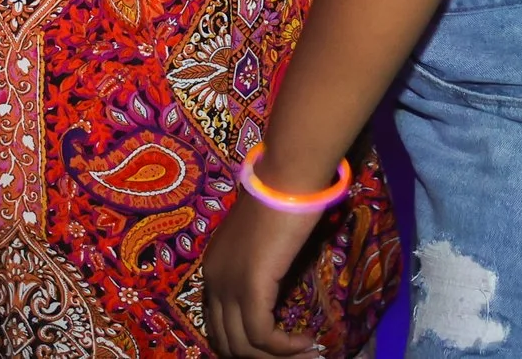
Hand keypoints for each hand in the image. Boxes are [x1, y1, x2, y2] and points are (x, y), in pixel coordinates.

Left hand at [202, 185, 324, 357]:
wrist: (286, 180)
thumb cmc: (282, 200)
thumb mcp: (263, 242)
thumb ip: (261, 268)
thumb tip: (276, 296)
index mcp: (213, 269)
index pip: (219, 325)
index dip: (246, 343)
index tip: (278, 347)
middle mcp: (213, 281)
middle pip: (228, 341)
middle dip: (261, 357)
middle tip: (296, 356)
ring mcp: (228, 285)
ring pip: (244, 345)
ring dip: (278, 357)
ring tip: (307, 353)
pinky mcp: (250, 288)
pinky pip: (262, 335)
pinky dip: (285, 346)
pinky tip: (307, 340)